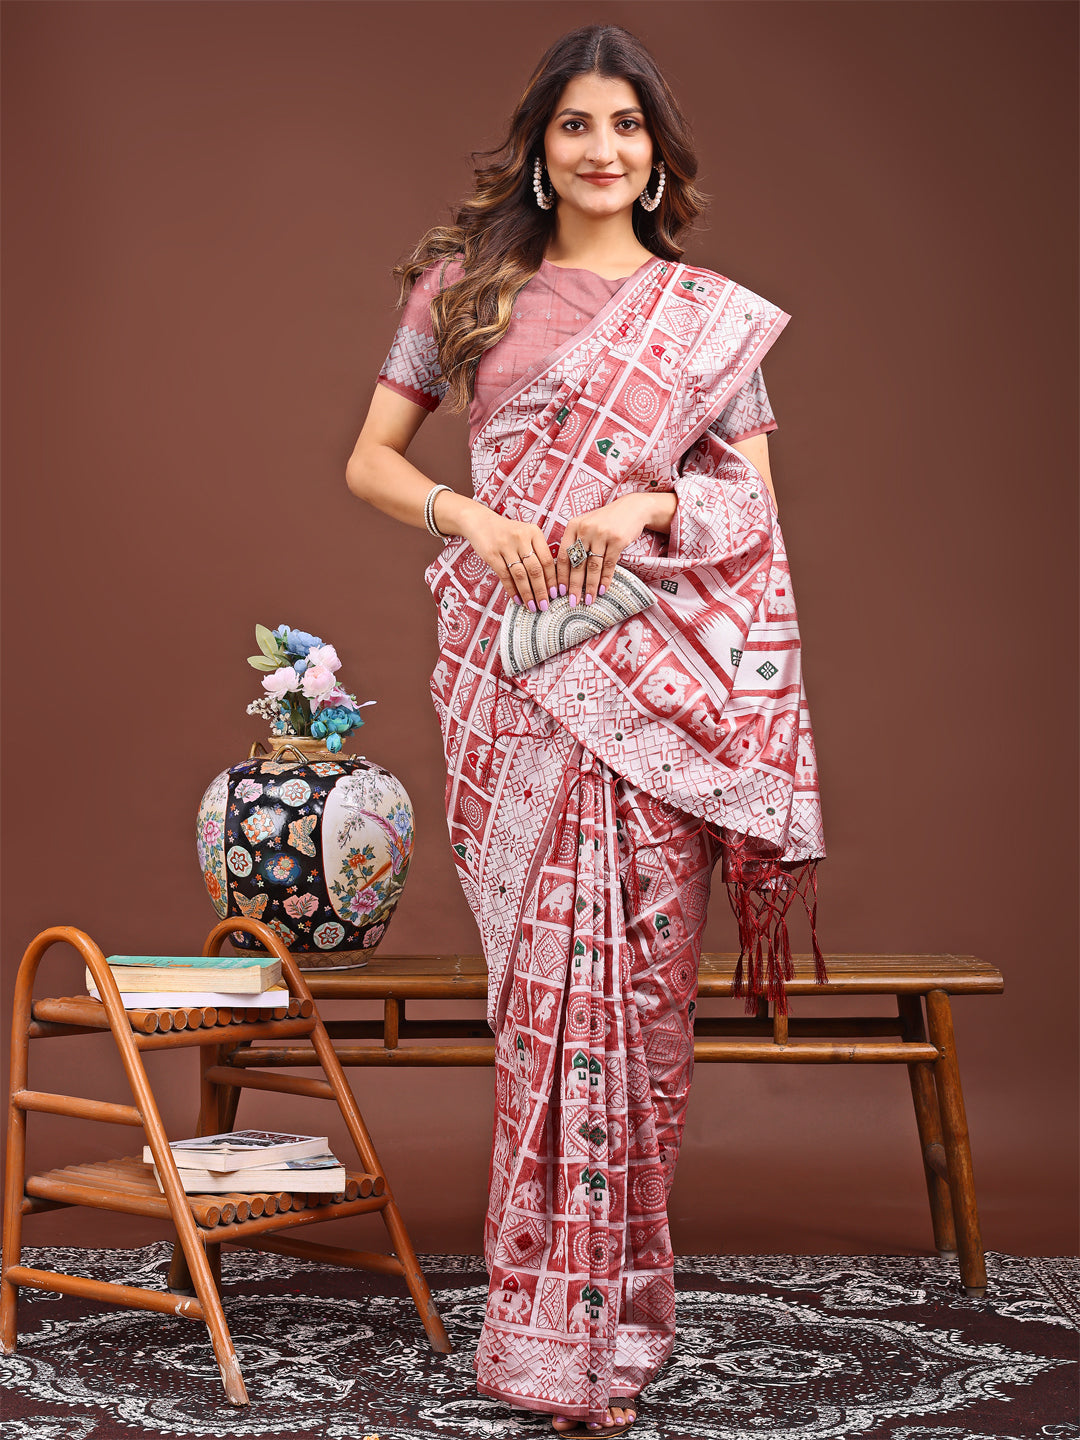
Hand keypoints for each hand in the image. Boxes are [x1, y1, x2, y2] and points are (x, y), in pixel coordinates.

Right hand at [456, 501, 556, 611]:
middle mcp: (521, 537)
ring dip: (527, 593)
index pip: (547, 560)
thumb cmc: (508, 533)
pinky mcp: (492, 553)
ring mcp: (505, 545)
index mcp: (534, 532)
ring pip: (520, 575)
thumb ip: (537, 552)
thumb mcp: (526, 535)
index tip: (556, 593)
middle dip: (541, 590)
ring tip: (532, 606)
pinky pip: (504, 576)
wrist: (481, 522)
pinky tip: (517, 600)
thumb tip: (549, 582)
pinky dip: (512, 590)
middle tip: (545, 605)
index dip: (552, 579)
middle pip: (535, 569)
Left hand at [556, 493, 676, 605]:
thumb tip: (566, 573)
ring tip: (588, 600)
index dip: (561, 575)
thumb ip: (575, 543)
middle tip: (573, 601)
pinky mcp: (617, 540)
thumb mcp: (586, 526)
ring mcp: (602, 534)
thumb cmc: (605, 521)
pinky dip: (605, 579)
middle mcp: (585, 529)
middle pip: (577, 563)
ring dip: (590, 586)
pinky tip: (602, 589)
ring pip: (593, 566)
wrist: (631, 508)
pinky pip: (609, 564)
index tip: (560, 591)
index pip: (563, 555)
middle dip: (574, 585)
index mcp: (573, 526)